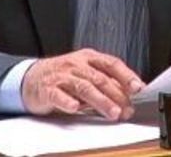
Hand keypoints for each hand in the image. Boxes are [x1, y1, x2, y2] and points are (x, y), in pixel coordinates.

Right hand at [21, 48, 144, 120]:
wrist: (32, 77)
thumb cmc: (63, 76)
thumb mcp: (85, 73)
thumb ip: (105, 81)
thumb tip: (129, 94)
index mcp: (88, 58)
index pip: (111, 64)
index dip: (126, 75)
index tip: (138, 88)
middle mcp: (76, 64)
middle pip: (100, 78)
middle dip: (116, 95)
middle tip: (127, 109)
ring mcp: (61, 76)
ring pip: (84, 87)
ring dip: (100, 100)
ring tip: (112, 112)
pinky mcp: (47, 89)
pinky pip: (58, 94)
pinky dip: (67, 101)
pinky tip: (75, 108)